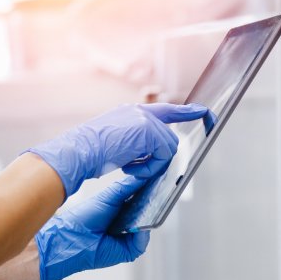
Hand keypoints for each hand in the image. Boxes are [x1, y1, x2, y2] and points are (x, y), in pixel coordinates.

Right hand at [27, 102, 208, 195]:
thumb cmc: (88, 153)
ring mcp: (145, 119)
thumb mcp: (114, 143)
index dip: (185, 111)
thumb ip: (135, 143)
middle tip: (133, 167)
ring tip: (128, 168)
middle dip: (158, 157)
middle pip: (169, 138)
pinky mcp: (149, 131)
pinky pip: (164, 155)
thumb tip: (151, 155)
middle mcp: (140, 112)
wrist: (77, 152)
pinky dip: (150, 168)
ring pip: (168, 148)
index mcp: (131, 113)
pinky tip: (130, 168)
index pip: (165, 110)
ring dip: (151, 165)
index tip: (203, 111)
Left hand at [35, 176, 150, 279]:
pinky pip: (142, 243)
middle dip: (153, 205)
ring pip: (147, 228)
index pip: (143, 200)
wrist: (71, 238)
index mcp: (123, 210)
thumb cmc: (84, 218)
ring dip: (150, 219)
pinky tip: (140, 226)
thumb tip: (144, 176)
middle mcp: (128, 224)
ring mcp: (129, 238)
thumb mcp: (109, 197)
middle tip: (160, 193)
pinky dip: (142, 235)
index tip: (158, 181)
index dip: (150, 192)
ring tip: (152, 208)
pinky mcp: (128, 251)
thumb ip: (127, 187)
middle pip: (148, 214)